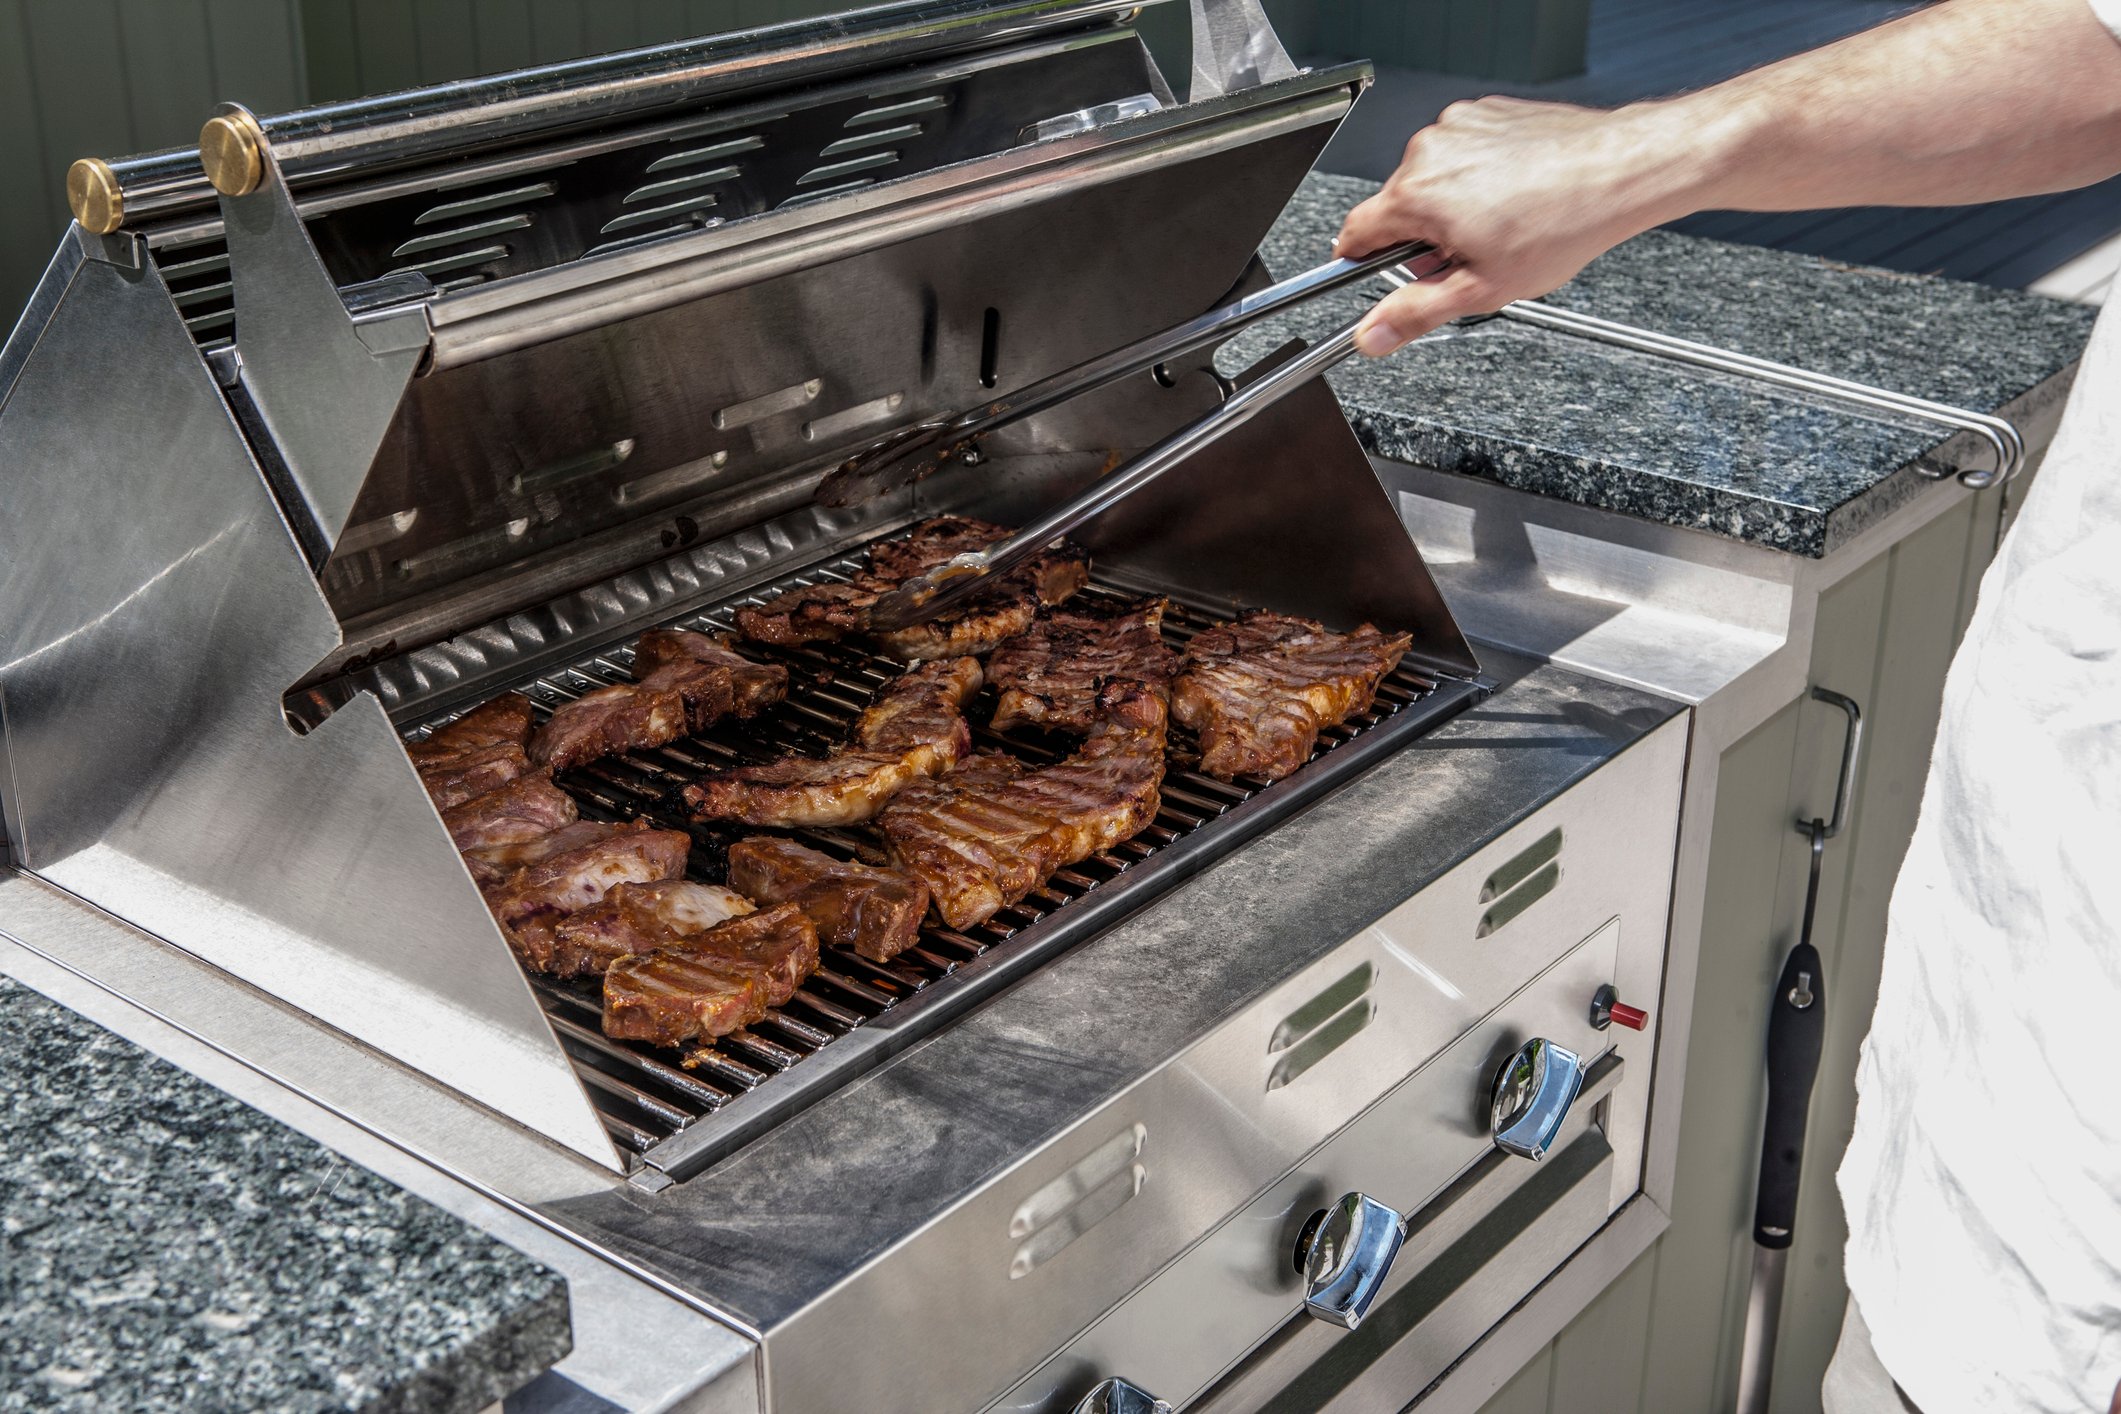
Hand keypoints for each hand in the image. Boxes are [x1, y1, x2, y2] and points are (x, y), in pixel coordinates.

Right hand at [1335, 97, 1700, 355]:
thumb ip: (1415, 313)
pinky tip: (1514, 198)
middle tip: (1465, 261)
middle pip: (1398, 207)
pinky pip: (1465, 153)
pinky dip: (1479, 176)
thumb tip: (1372, 335)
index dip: (1359, 262)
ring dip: (1452, 207)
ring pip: (1433, 180)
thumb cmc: (1562, 222)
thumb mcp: (1481, 288)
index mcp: (1416, 194)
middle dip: (1422, 237)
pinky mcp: (1488, 113)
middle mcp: (1430, 151)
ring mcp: (1460, 125)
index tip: (1372, 273)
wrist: (1621, 171)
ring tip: (1500, 228)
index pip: (1354, 233)